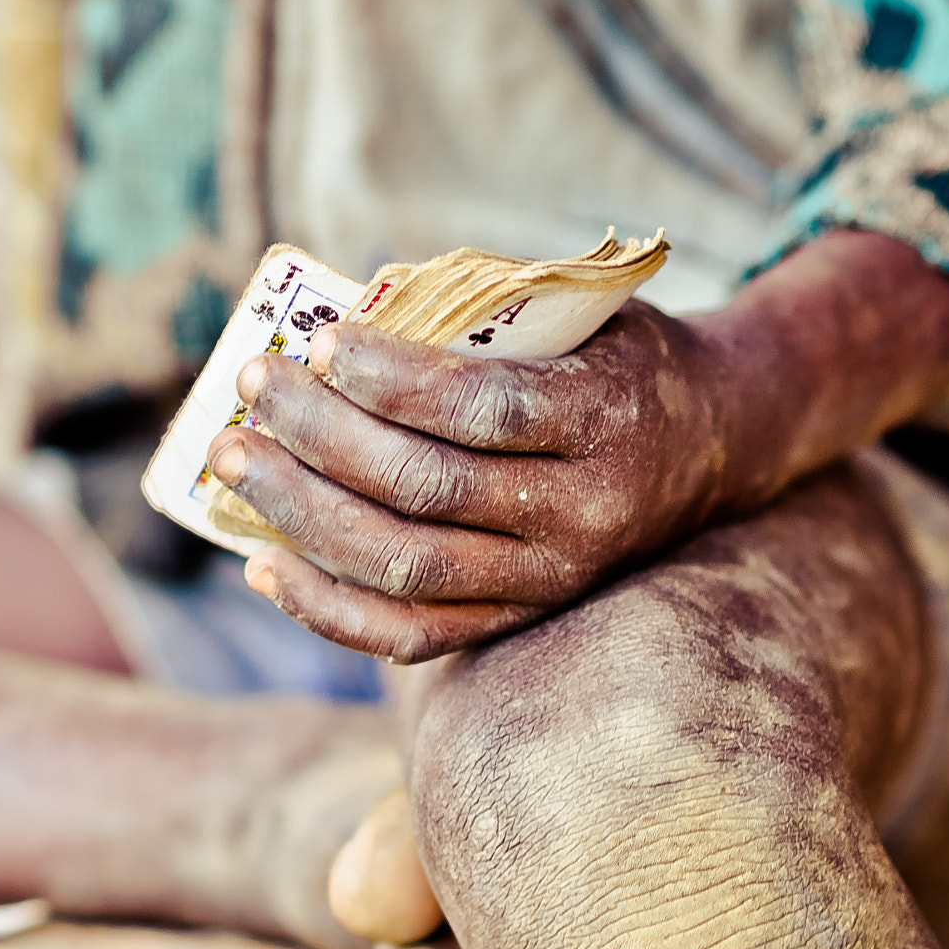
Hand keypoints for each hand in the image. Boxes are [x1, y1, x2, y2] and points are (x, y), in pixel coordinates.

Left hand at [204, 303, 733, 661]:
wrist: (714, 444)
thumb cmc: (616, 358)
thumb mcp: (577, 312)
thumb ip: (476, 317)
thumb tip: (331, 319)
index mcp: (604, 420)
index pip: (483, 408)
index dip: (391, 380)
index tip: (320, 342)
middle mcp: (583, 514)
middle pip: (426, 488)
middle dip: (319, 436)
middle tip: (253, 384)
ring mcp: (550, 580)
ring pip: (404, 564)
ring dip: (301, 512)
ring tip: (234, 458)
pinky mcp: (516, 621)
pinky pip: (408, 636)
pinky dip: (325, 606)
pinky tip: (260, 563)